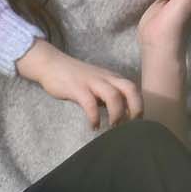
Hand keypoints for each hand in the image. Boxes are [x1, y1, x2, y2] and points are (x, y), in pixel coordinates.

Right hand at [16, 38, 143, 128]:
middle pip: (130, 89)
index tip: (137, 123)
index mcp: (112, 78)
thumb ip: (109, 97)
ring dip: (117, 114)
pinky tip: (93, 126)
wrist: (51, 64)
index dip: (139, 106)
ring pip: (113, 95)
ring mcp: (92, 82)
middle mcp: (106, 78)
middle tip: (131, 126)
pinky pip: (90, 103)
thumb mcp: (97, 85)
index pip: (133, 89)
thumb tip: (123, 115)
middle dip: (135, 108)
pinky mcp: (77, 88)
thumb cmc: (75, 78)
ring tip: (113, 127)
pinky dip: (94, 117)